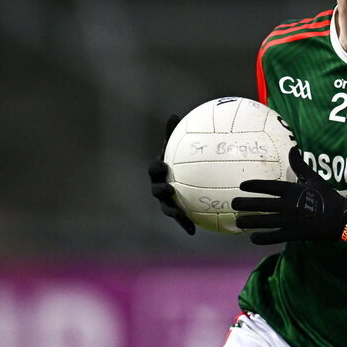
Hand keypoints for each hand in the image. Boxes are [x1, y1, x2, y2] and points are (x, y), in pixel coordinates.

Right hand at [148, 114, 194, 234]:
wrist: (184, 177)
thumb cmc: (179, 159)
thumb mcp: (178, 147)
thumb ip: (175, 135)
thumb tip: (174, 115)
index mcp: (159, 171)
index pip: (154, 169)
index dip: (156, 168)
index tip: (163, 165)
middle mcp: (159, 187)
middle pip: (156, 190)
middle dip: (160, 190)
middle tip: (169, 188)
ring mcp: (166, 201)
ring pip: (166, 208)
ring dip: (172, 212)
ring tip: (180, 214)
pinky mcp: (176, 212)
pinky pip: (180, 219)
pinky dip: (185, 224)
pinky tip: (192, 231)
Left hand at [232, 147, 346, 244]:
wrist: (342, 218)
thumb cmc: (327, 197)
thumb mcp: (314, 178)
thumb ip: (300, 165)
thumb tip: (293, 147)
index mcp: (293, 190)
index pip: (269, 186)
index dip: (254, 186)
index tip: (242, 186)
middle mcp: (289, 204)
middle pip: (261, 204)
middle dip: (245, 204)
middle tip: (233, 204)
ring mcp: (291, 220)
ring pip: (264, 220)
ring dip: (249, 221)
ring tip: (238, 221)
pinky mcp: (294, 234)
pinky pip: (274, 236)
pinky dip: (262, 238)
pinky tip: (253, 237)